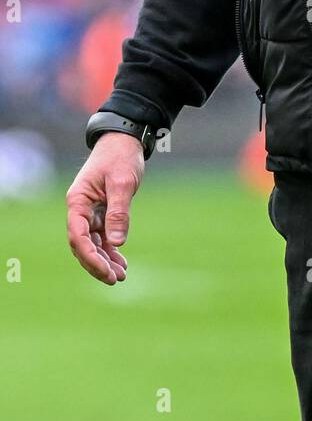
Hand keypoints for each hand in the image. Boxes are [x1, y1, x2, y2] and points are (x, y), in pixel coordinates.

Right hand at [66, 133, 145, 284]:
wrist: (125, 141)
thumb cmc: (121, 157)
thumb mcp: (122, 183)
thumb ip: (118, 212)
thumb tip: (117, 243)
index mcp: (78, 201)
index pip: (77, 235)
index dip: (89, 256)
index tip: (105, 270)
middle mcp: (80, 209)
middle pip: (82, 244)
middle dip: (97, 264)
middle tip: (115, 279)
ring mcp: (89, 212)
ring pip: (92, 244)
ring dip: (104, 261)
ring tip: (120, 276)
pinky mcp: (101, 212)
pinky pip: (102, 237)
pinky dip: (110, 250)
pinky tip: (121, 263)